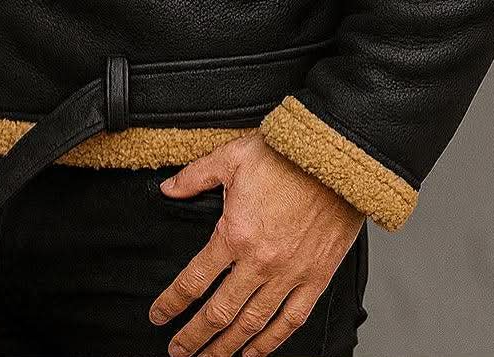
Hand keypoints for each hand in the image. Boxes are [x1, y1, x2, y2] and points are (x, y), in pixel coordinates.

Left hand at [148, 129, 363, 356]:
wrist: (335, 158)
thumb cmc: (285, 155)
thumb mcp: (231, 157)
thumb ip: (195, 176)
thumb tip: (167, 188)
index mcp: (234, 234)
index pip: (193, 281)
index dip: (171, 303)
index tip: (158, 316)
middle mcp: (259, 263)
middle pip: (218, 313)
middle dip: (194, 337)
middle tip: (178, 351)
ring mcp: (289, 275)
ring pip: (251, 324)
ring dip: (226, 347)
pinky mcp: (316, 278)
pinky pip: (290, 321)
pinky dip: (270, 343)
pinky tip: (255, 352)